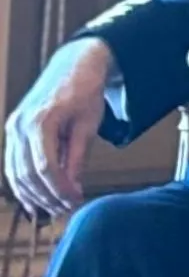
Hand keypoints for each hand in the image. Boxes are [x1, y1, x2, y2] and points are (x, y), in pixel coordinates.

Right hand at [7, 40, 115, 218]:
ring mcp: (12, 128)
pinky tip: (34, 198)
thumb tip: (71, 188)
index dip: (60, 189)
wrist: (74, 66)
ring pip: (15, 171)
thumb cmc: (86, 93)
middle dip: (46, 195)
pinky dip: (22, 183)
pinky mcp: (13, 131)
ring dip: (32, 194)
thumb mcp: (88, 125)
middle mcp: (20, 125)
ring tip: (52, 208)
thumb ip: (77, 157)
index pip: (46, 167)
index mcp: (41, 122)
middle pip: (28, 173)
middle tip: (65, 209)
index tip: (75, 201)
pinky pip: (13, 163)